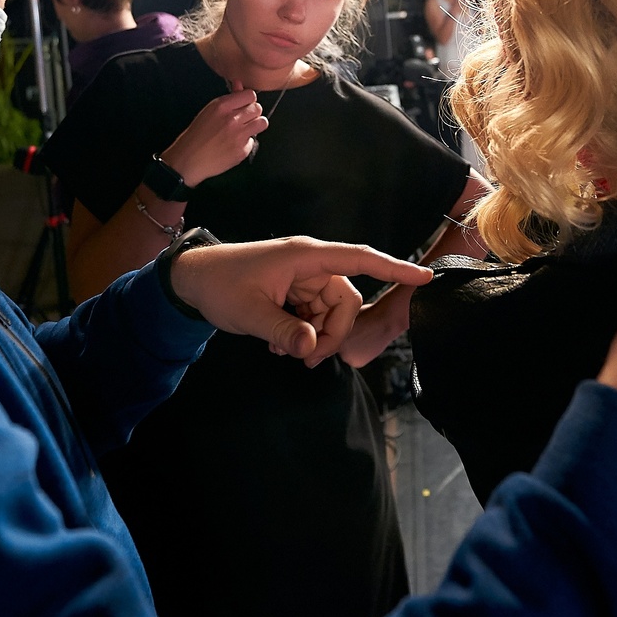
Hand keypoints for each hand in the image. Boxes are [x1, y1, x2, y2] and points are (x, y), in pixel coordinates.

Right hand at [161, 85, 268, 186]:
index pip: (251, 95)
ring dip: (255, 125)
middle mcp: (232, 119)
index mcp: (222, 106)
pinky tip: (233, 144)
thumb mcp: (210, 110)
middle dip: (252, 112)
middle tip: (243, 118)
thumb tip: (240, 84)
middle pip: (258, 108)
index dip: (248, 100)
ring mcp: (238, 136)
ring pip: (262, 123)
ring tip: (244, 129)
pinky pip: (252, 141)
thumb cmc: (197, 134)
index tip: (244, 105)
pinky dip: (245, 143)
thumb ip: (229, 98)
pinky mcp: (242, 151)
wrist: (189, 159)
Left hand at [170, 237, 433, 367]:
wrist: (191, 280)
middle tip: (307, 359)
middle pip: (345, 300)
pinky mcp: (295, 292)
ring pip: (331, 312)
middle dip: (333, 333)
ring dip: (317, 337)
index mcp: (305, 257)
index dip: (393, 268)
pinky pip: (315, 315)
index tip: (424, 277)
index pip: (359, 259)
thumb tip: (312, 348)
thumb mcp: (249, 313)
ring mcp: (303, 279)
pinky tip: (283, 346)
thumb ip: (283, 330)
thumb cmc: (220, 285)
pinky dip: (305, 334)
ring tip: (286, 353)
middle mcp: (310, 264)